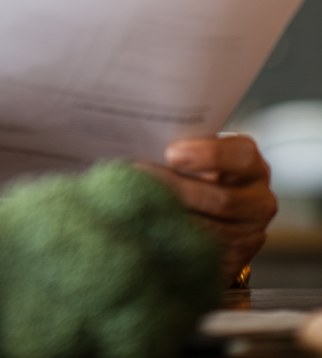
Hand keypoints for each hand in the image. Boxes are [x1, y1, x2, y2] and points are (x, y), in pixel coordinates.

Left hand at [139, 135, 276, 281]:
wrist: (207, 209)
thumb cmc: (194, 170)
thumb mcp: (196, 152)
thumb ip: (181, 144)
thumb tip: (144, 136)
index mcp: (250, 164)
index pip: (240, 156)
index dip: (208, 154)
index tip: (171, 153)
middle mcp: (258, 200)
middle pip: (222, 199)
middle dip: (177, 189)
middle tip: (140, 176)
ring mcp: (249, 233)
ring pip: (212, 231)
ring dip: (170, 215)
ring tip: (136, 199)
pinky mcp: (235, 259)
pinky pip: (203, 253)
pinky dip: (173, 238)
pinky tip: (148, 225)